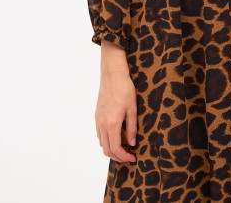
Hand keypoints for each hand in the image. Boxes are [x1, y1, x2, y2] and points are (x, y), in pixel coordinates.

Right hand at [95, 41, 136, 162]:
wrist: (112, 74)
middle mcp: (102, 124)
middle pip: (106, 149)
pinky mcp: (97, 115)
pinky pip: (99, 134)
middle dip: (118, 156)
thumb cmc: (124, 89)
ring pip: (102, 142)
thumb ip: (132, 128)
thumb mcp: (132, 108)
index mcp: (112, 124)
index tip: (133, 157)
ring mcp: (98, 120)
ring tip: (124, 147)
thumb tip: (132, 143)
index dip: (124, 156)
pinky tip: (116, 136)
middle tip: (129, 155)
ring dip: (111, 149)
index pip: (116, 148)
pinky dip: (106, 140)